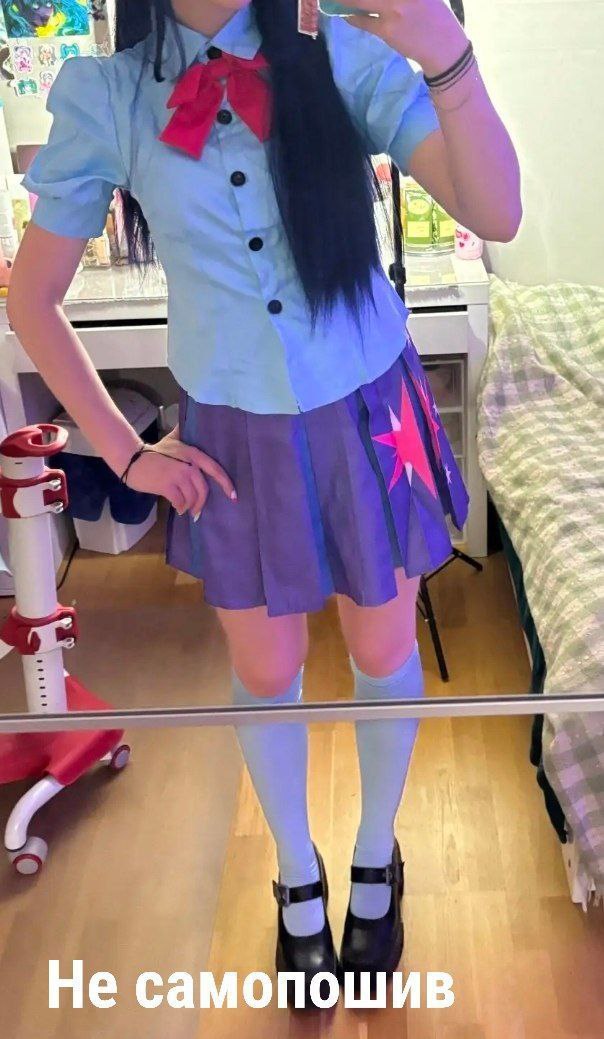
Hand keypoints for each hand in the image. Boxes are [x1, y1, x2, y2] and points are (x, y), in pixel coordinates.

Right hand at [124, 426, 236, 520]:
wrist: (132, 460)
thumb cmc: (154, 452)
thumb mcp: (172, 438)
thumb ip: (183, 431)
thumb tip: (190, 418)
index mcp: (193, 454)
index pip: (215, 469)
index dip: (226, 483)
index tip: (233, 496)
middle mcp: (188, 465)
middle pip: (203, 489)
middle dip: (201, 503)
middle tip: (197, 511)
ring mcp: (178, 476)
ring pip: (192, 497)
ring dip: (189, 506)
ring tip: (185, 509)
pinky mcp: (167, 486)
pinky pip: (180, 502)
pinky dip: (180, 507)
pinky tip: (177, 508)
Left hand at [344, 0, 468, 76]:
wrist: (444, 47)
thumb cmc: (436, 16)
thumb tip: (378, 1)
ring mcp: (393, 10)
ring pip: (361, 1)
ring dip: (346, 0)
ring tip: (337, 0)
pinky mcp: (387, 30)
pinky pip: (363, 21)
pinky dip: (352, 17)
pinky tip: (346, 14)